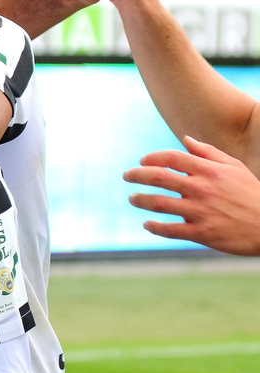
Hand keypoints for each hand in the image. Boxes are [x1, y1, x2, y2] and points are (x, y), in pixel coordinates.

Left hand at [124, 136, 259, 255]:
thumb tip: (185, 139)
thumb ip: (208, 153)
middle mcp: (202, 189)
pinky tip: (148, 224)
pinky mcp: (202, 233)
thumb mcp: (234, 168)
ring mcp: (201, 211)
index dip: (152, 158)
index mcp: (209, 171)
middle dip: (136, 175)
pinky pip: (170, 230)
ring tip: (133, 198)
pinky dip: (155, 227)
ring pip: (160, 203)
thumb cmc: (251, 193)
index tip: (142, 162)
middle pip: (158, 177)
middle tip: (126, 176)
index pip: (171, 158)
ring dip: (141, 200)